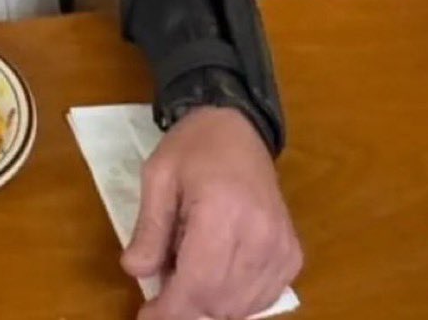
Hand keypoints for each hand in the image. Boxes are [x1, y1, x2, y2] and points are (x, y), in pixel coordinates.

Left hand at [122, 107, 301, 319]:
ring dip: (209, 305)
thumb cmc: (192, 147)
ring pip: (242, 307)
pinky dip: (236, 300)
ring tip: (187, 271)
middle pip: (219, 302)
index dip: (170, 310)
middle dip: (186, 307)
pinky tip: (215, 275)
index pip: (198, 284)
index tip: (146, 318)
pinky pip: (264, 297)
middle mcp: (260, 235)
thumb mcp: (158, 176)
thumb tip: (135, 272)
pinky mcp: (292, 254)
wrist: (237, 127)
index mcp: (222, 211)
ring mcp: (282, 247)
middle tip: (162, 288)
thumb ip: (149, 227)